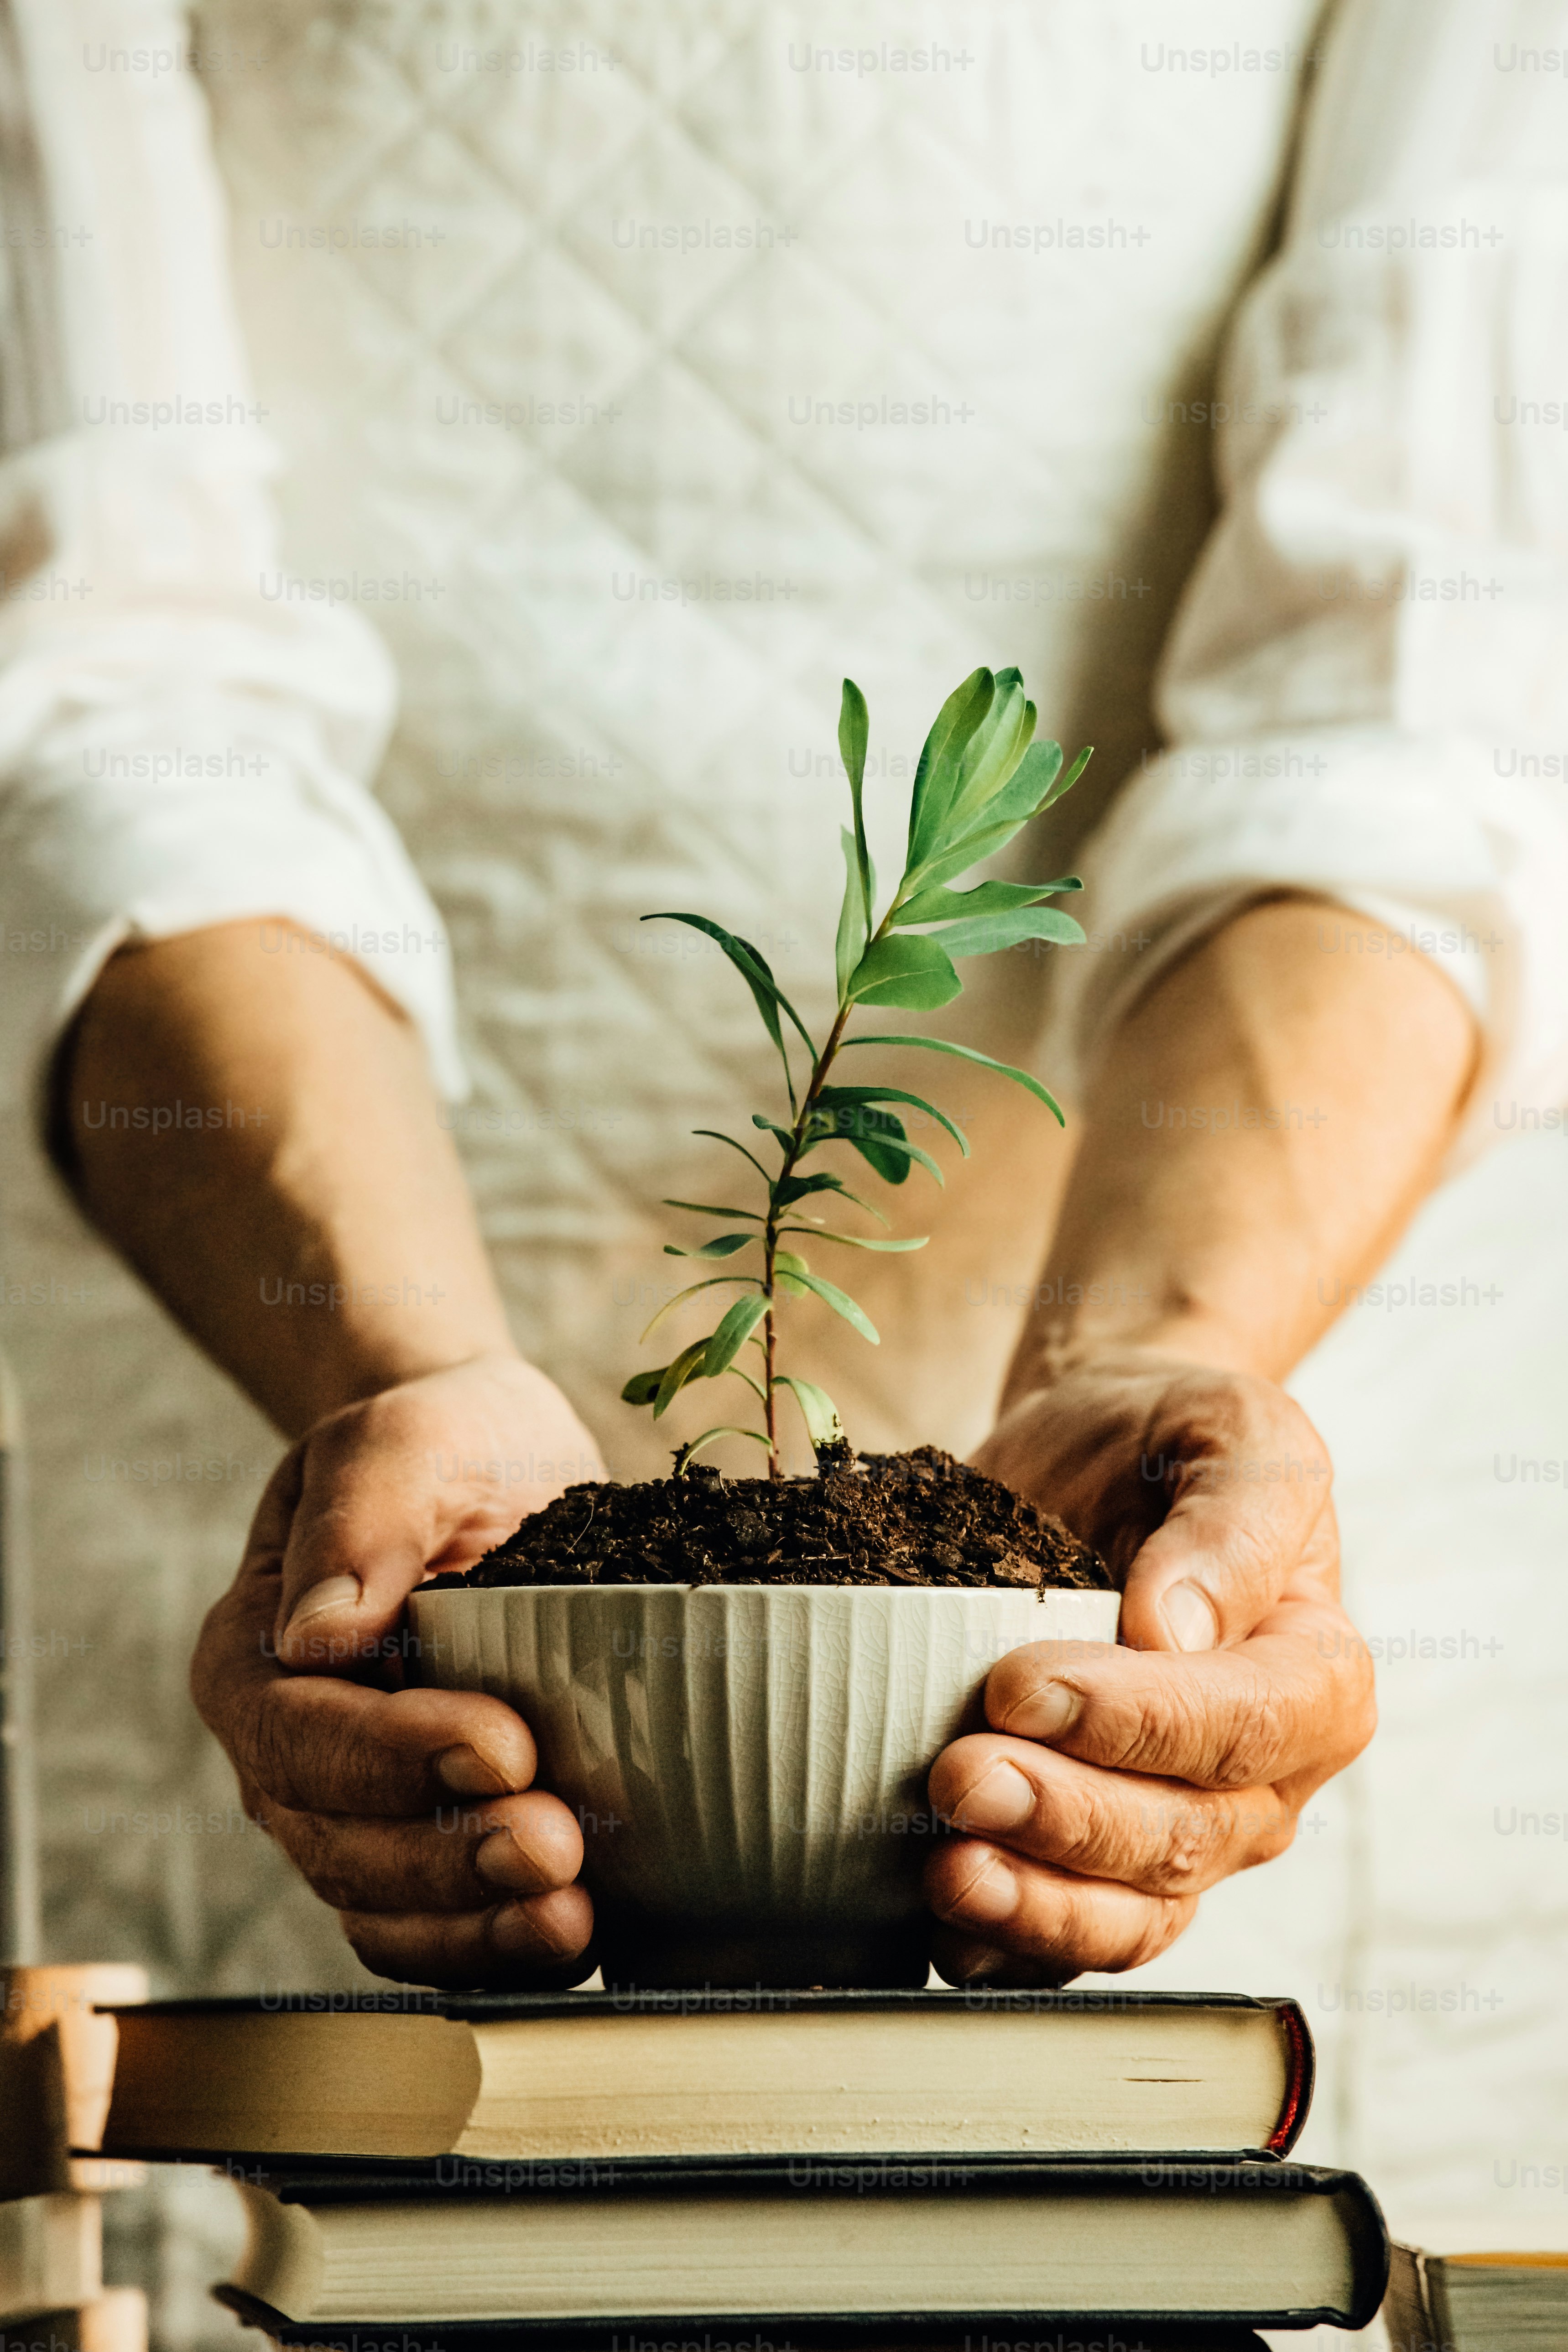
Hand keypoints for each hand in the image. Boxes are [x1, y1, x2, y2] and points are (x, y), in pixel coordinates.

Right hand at [191, 1352, 604, 1987]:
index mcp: (254, 1656)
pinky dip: (493, 1948)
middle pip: (340, 1843)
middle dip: (450, 1858)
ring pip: (383, 1907)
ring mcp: (352, 1812)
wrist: (494, 1469)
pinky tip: (572, 1939)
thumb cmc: (442, 1445)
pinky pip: (435, 1928)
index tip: (503, 1747)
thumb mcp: (404, 1438)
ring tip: (569, 1919)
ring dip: (476, 1925)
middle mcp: (286, 1753)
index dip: (394, 1757)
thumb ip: (363, 1514)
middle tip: (555, 1848)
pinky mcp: (430, 1840)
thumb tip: (319, 1629)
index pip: (300, 1737)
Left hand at [924, 1348, 1376, 1985]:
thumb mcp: (1232, 1431)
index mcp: (1317, 1675)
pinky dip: (1006, 1944)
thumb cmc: (1174, 1439)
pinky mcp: (1097, 1857)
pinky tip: (944, 1924)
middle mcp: (1262, 1778)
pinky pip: (1069, 1936)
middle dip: (1064, 1818)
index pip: (1244, 1725)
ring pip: (1133, 1913)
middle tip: (959, 1776)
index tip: (1021, 1686)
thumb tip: (1177, 1626)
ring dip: (1036, 1905)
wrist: (1097, 1453)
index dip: (1135, 1721)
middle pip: (1182, 1836)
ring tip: (947, 1869)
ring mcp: (1185, 1833)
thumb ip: (1231, 1520)